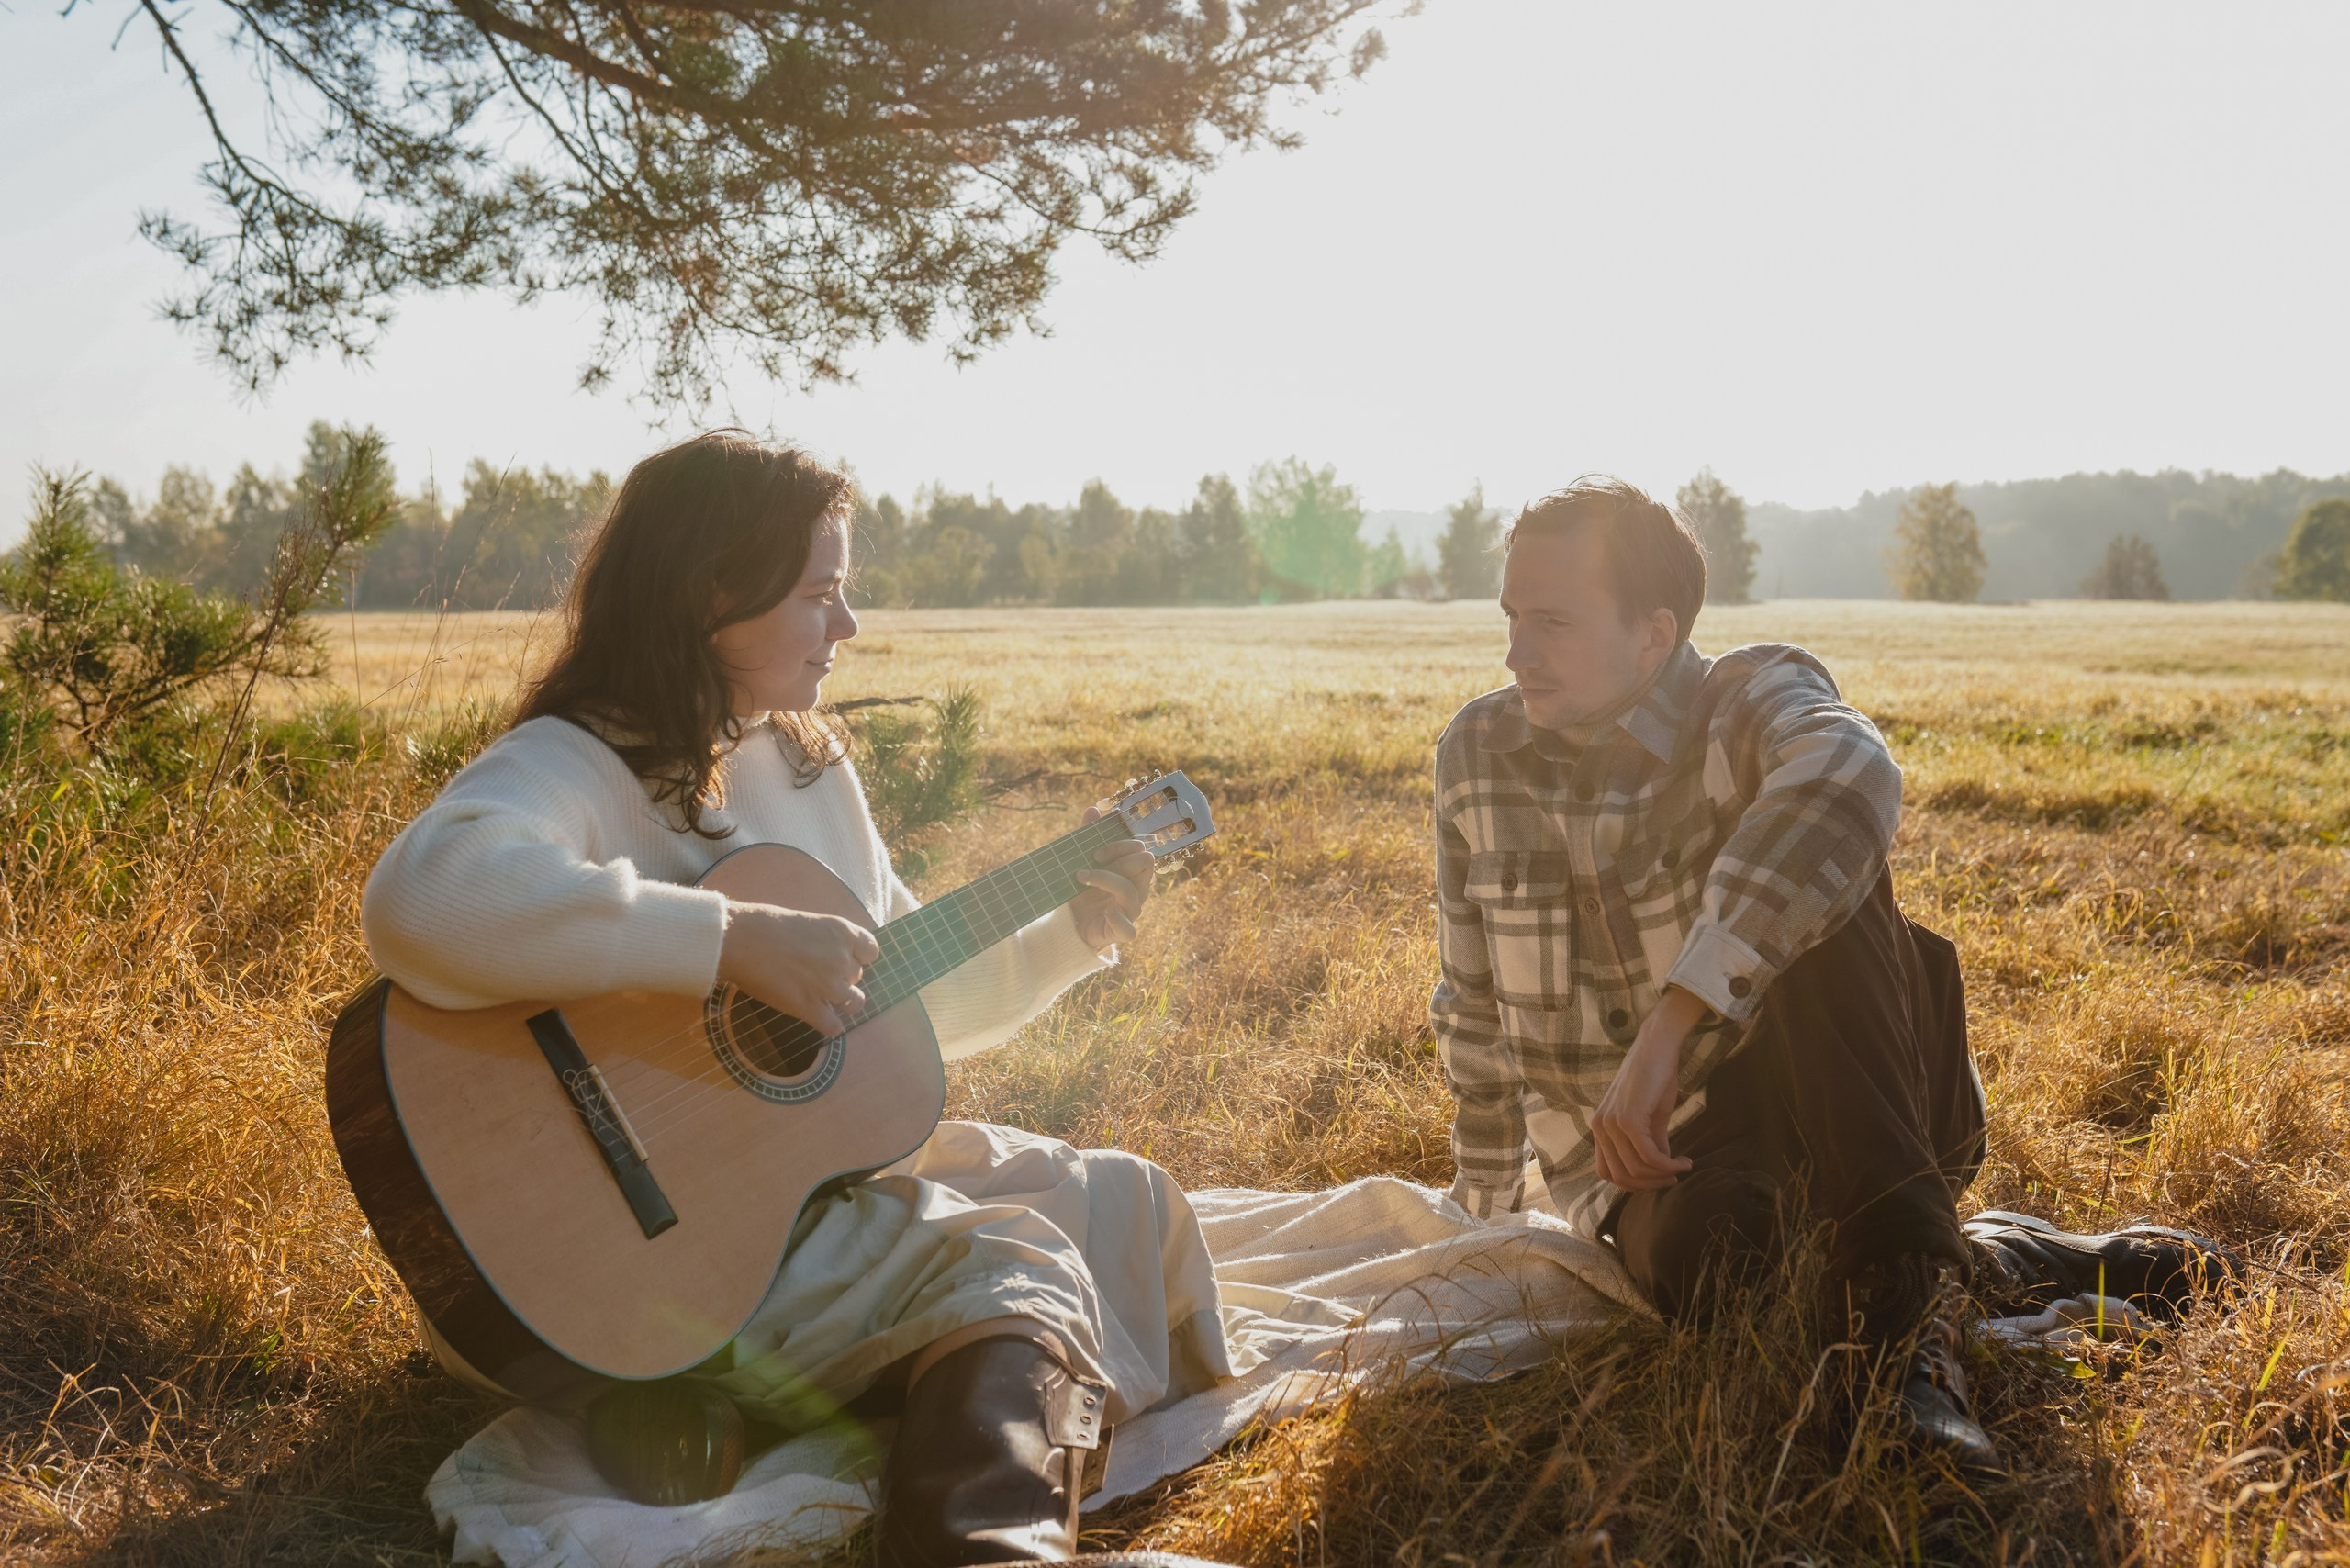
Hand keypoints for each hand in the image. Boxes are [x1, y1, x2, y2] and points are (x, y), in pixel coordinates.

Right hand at [717, 902, 880, 1035]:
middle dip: (840, 977)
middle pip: (857, 977)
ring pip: (853, 1003)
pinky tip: (815, 1016)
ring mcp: (829, 985)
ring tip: (819, 997)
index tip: (842, 958)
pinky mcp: (810, 1007)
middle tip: (814, 974)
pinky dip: (827, 1024)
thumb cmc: (766, 925)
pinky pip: (833, 1026)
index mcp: (842, 932)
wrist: (739, 940)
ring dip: (838, 1001)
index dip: (857, 957)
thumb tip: (829, 956)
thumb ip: (826, 940)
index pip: (870, 951)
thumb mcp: (808, 922)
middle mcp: (842, 959)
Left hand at [1069, 804, 1155, 953]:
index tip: (1096, 852)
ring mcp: (1131, 912)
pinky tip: (1105, 911)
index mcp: (1132, 873)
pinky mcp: (1121, 932)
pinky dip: (1117, 919)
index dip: (1121, 846)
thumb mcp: (1083, 862)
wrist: (1070, 924)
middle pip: (1144, 864)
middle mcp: (1137, 890)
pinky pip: (1129, 929)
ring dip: (1103, 879)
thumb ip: (1089, 837)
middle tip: (1091, 862)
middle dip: (1117, 858)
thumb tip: (1093, 808)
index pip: (1141, 851)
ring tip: (1080, 879)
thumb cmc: (1082, 892)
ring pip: (1130, 891)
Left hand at [1590, 987, 1706, 1189]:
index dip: (1633, 1183)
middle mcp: (1598, 1128)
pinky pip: (1648, 1156)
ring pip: (1635, 1169)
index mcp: (1599, 1128)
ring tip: (1681, 1167)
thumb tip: (1661, 1169)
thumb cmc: (1655, 1079)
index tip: (1659, 1178)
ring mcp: (1610, 1124)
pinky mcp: (1628, 1120)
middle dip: (1649, 1184)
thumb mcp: (1650, 1118)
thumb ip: (1651, 1144)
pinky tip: (1683, 1161)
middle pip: (1619, 1177)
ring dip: (1662, 1175)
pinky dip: (1667, 1165)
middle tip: (1673, 1178)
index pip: (1607, 1172)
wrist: (1658, 1048)